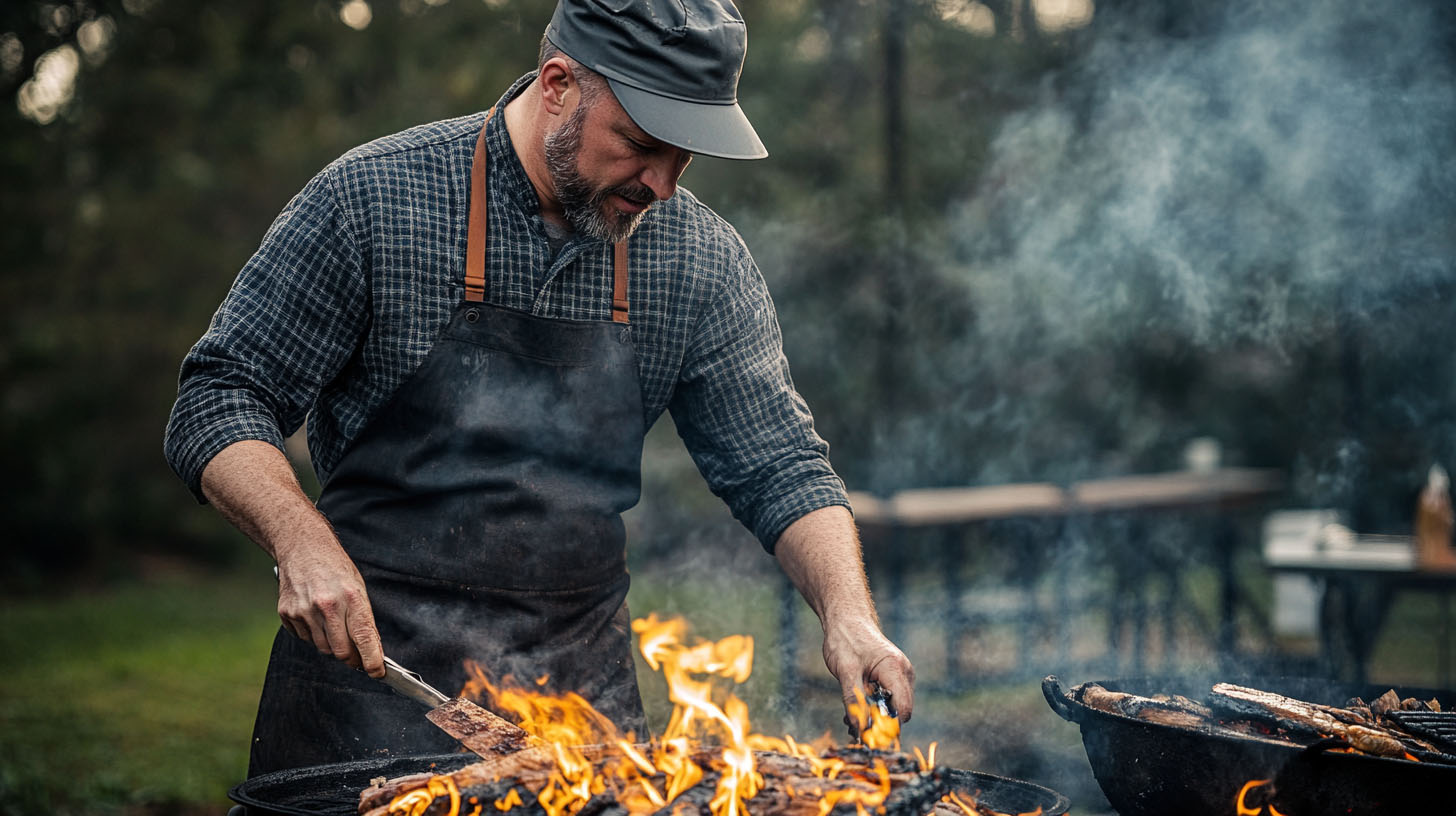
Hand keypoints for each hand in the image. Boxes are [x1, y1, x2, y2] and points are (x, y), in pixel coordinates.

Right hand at [275, 537, 384, 677]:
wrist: (302, 547)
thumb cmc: (335, 568)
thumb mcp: (358, 588)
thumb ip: (364, 619)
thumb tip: (373, 650)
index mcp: (351, 597)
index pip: (364, 638)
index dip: (372, 660)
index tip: (377, 672)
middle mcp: (327, 606)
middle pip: (342, 652)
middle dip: (352, 658)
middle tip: (357, 656)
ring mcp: (304, 611)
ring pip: (323, 648)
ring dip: (332, 645)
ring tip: (333, 624)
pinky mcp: (287, 614)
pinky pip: (305, 638)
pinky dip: (313, 634)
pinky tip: (314, 616)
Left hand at [821, 615, 915, 733]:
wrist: (847, 619)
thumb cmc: (846, 640)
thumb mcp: (846, 672)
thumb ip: (854, 701)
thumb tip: (860, 729)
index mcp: (895, 669)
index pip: (903, 709)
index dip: (888, 726)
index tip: (868, 736)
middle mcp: (904, 673)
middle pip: (899, 710)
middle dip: (879, 723)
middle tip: (853, 727)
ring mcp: (901, 674)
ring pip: (894, 706)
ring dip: (874, 715)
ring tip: (850, 716)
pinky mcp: (894, 676)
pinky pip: (889, 698)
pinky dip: (874, 706)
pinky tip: (856, 706)